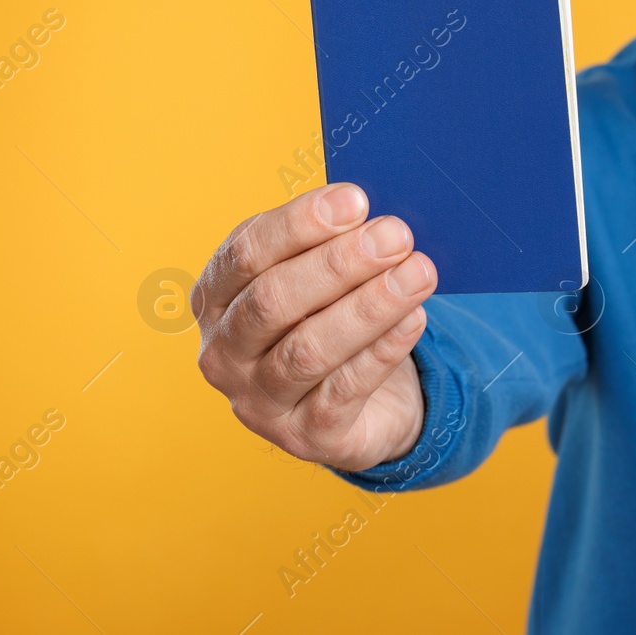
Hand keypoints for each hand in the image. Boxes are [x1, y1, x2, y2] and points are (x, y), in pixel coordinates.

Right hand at [192, 183, 437, 471]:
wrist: (362, 405)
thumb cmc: (330, 319)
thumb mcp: (320, 278)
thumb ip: (331, 243)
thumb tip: (368, 209)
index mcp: (216, 298)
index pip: (246, 253)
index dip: (300, 223)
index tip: (355, 199)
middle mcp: (224, 353)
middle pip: (274, 301)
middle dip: (339, 263)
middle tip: (396, 236)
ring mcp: (259, 402)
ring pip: (309, 350)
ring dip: (369, 306)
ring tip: (418, 273)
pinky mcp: (305, 437)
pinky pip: (344, 391)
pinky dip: (382, 350)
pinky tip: (414, 318)